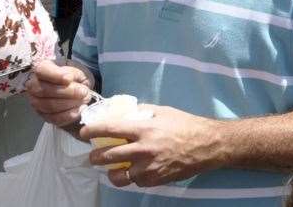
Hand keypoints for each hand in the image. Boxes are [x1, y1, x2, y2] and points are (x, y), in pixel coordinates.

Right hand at [25, 58, 93, 126]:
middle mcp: (34, 86)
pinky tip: (79, 109)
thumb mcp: (74, 70)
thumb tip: (70, 80)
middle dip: (68, 92)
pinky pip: (54, 118)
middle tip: (84, 92)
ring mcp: (36, 102)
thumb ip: (73, 74)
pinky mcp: (43, 115)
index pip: (41, 70)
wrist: (71, 90)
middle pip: (45, 90)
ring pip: (49, 105)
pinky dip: (68, 115)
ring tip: (83, 99)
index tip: (69, 79)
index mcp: (41, 69)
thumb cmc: (71, 78)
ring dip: (70, 104)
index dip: (55, 75)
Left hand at [85, 103, 221, 188]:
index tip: (84, 133)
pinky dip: (133, 176)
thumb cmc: (187, 125)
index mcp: (145, 129)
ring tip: (112, 169)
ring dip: (111, 172)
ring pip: (117, 175)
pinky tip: (137, 170)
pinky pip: (135, 181)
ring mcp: (148, 167)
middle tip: (94, 155)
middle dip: (95, 157)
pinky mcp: (154, 180)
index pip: (111, 129)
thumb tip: (125, 112)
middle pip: (107, 157)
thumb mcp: (165, 112)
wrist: (208, 145)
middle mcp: (144, 149)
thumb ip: (144, 112)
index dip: (93, 131)